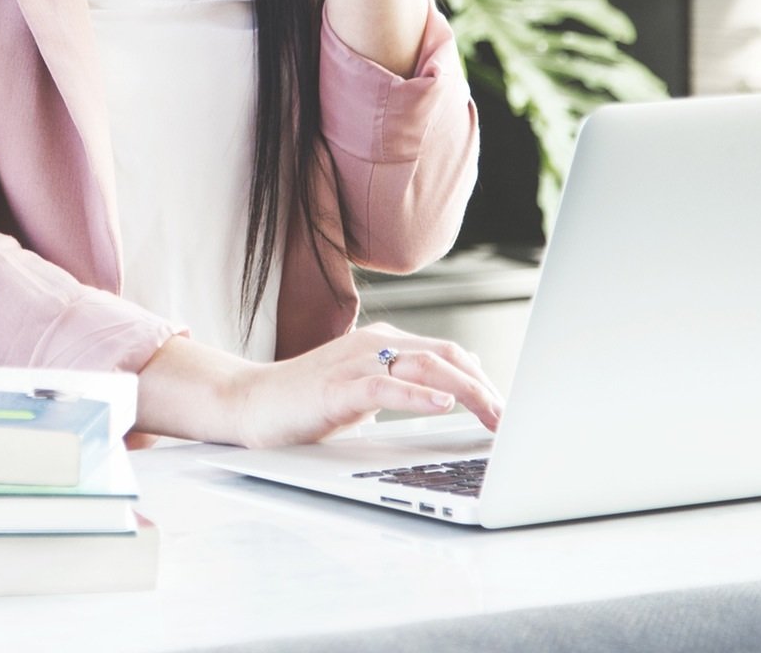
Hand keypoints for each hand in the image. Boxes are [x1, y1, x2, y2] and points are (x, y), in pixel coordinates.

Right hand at [233, 322, 502, 449]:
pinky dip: (418, 395)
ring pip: (425, 365)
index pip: (449, 353)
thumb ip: (402, 384)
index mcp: (383, 343)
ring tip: (492, 414)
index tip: (507, 409)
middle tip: (510, 418)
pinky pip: (385, 385)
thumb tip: (450, 391)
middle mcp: (373, 344)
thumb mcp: (365, 391)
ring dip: (467, 392)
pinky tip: (442, 404)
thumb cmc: (306, 402)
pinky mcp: (336, 388)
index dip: (484, 379)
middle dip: (486, 387)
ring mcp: (354, 363)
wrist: (250, 403)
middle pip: (446, 356)